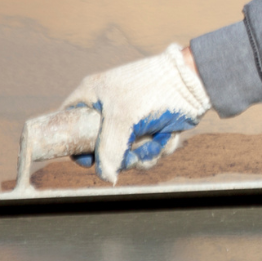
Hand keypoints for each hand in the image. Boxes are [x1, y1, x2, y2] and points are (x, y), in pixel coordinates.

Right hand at [60, 43, 210, 183]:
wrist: (192, 83)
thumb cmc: (152, 91)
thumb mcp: (122, 120)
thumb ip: (108, 151)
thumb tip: (106, 177)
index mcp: (92, 94)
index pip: (68, 121)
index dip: (74, 143)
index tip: (87, 158)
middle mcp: (108, 107)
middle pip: (100, 146)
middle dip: (118, 155)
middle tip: (130, 154)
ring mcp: (130, 119)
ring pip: (124, 153)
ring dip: (142, 154)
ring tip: (154, 142)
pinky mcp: (148, 128)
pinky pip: (144, 150)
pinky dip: (156, 148)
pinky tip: (166, 136)